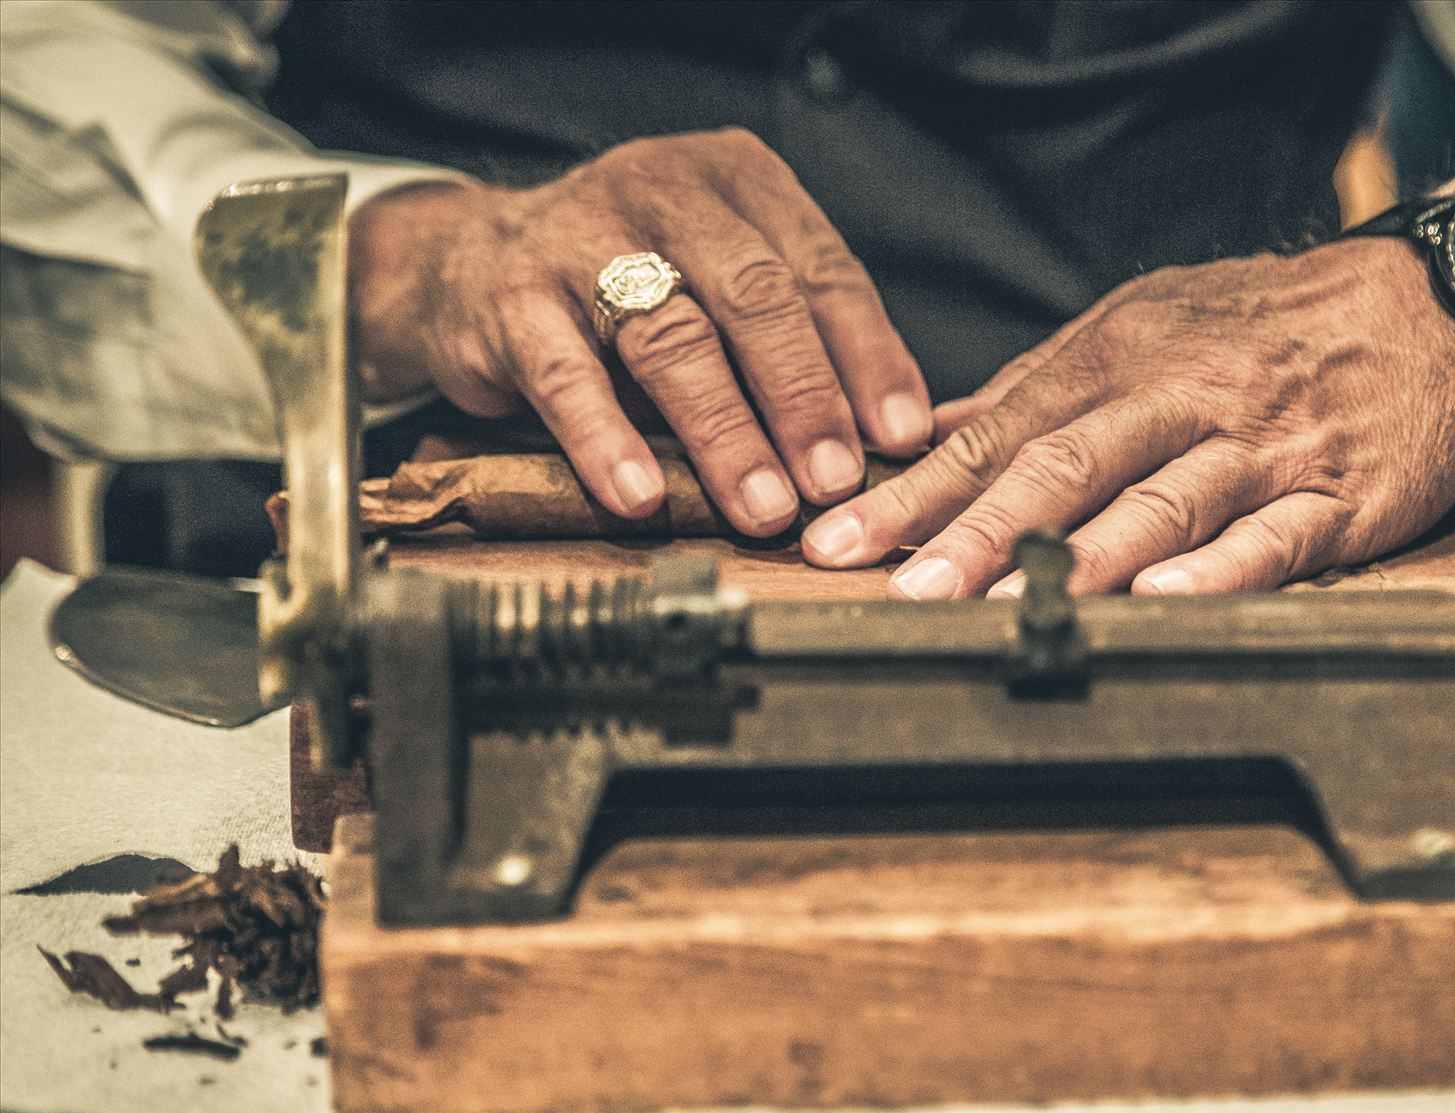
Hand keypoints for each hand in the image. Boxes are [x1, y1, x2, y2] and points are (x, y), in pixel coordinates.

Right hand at [348, 129, 931, 536]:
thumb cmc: (629, 287)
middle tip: (835, 480)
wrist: (467, 262)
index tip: (901, 436)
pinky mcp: (510, 295)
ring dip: (725, 432)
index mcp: (736, 178)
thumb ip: (799, 338)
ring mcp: (579, 235)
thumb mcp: (722, 285)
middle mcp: (661, 188)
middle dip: (804, 396)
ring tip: (763, 506)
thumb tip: (891, 437)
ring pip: (670, 337)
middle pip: (754, 297)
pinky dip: (608, 441)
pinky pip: (567, 376)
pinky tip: (641, 495)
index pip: (822, 269)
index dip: (868, 356)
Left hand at [801, 191, 1454, 596]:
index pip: (1000, 432)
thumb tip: (936, 429)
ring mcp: (1258, 449)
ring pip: (1155, 504)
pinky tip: (1161, 604)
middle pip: (1064, 468)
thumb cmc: (1268, 324)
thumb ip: (1041, 383)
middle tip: (903, 591)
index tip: (841, 541)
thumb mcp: (1146, 323)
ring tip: (1003, 608)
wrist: (1430, 304)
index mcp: (1122, 357)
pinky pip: (1271, 538)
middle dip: (974, 534)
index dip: (917, 493)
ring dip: (1075, 560)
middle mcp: (1181, 398)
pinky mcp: (1335, 498)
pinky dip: (1214, 573)